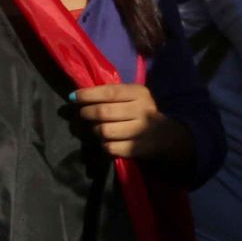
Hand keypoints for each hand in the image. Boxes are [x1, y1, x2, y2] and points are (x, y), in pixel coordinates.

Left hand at [72, 82, 191, 163]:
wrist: (168, 135)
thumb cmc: (141, 112)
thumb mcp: (132, 97)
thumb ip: (109, 94)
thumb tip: (74, 96)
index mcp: (139, 93)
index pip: (109, 92)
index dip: (88, 95)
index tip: (73, 97)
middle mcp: (142, 111)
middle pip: (103, 112)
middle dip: (87, 113)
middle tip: (83, 114)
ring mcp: (141, 131)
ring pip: (104, 131)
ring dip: (95, 130)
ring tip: (97, 128)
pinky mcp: (138, 148)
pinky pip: (110, 147)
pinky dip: (104, 144)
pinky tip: (108, 141)